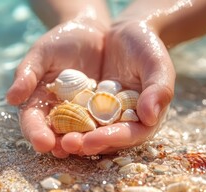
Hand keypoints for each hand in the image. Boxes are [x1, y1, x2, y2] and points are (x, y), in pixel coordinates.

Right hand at [6, 19, 107, 157]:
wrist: (91, 32)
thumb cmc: (60, 41)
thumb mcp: (42, 53)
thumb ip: (27, 74)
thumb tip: (10, 98)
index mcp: (38, 102)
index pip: (33, 121)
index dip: (36, 133)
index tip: (41, 142)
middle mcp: (58, 114)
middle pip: (55, 134)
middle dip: (58, 144)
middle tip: (63, 150)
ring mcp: (82, 115)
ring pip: (79, 133)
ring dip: (81, 144)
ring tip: (84, 148)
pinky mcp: (103, 112)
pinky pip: (103, 124)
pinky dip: (104, 131)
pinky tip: (108, 136)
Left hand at [62, 20, 175, 154]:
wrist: (127, 32)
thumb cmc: (147, 47)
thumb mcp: (157, 64)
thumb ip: (159, 90)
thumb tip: (150, 118)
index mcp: (145, 118)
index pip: (131, 134)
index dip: (112, 139)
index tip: (91, 140)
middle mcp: (123, 122)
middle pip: (106, 139)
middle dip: (86, 144)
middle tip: (66, 144)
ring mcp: (103, 115)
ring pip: (87, 131)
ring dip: (71, 138)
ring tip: (53, 142)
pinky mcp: (86, 106)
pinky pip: (73, 116)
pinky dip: (62, 122)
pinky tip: (47, 124)